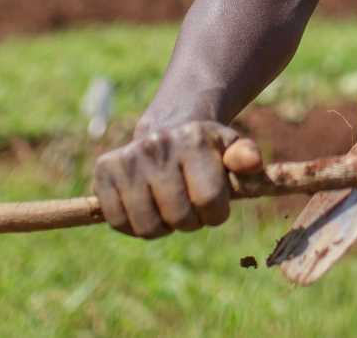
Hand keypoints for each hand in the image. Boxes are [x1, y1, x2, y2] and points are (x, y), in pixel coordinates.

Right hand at [92, 121, 262, 238]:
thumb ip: (246, 157)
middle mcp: (157, 145)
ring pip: (146, 227)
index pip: (209, 202)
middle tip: (189, 205)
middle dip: (189, 221)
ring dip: (161, 227)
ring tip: (167, 206)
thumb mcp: (231, 148)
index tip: (213, 203)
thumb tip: (252, 162)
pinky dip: (133, 225)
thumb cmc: (206, 149)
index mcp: (193, 139)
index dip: (215, 213)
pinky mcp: (104, 171)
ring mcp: (128, 158)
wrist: (169, 128)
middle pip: (178, 218)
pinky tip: (144, 207)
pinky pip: (117, 222)